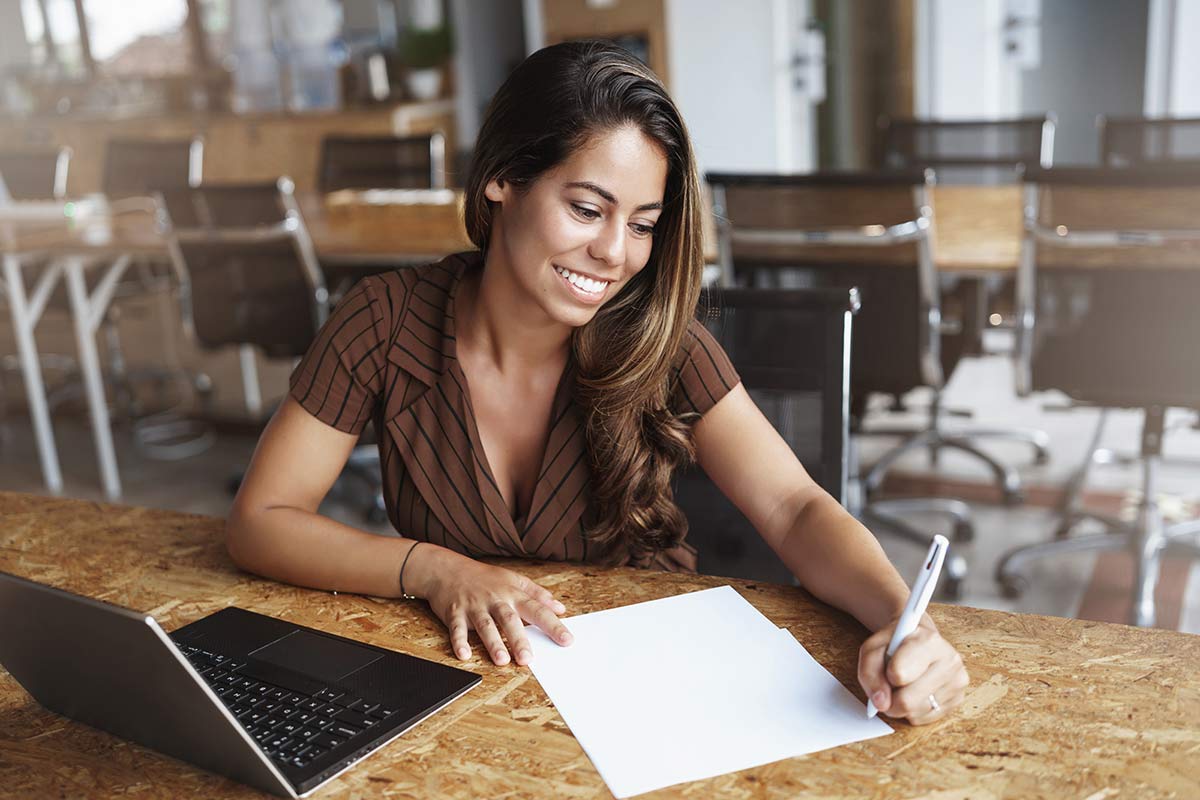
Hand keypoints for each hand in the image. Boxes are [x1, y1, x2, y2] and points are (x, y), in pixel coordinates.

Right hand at [421, 549, 573, 666]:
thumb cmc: (483, 578)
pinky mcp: (454, 612)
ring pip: (485, 625)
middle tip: (528, 659)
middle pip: (509, 620)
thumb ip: (537, 594)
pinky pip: (456, 628)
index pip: (536, 609)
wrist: (447, 568)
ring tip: (502, 660)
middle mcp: (495, 599)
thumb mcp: (513, 579)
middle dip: (519, 639)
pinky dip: (459, 641)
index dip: (552, 625)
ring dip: (493, 642)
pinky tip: (464, 654)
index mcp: (512, 593)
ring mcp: (474, 606)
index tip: (567, 640)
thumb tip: (560, 608)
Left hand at [857, 613, 967, 724]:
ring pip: (915, 712)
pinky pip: (924, 719)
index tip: (888, 667)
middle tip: (890, 683)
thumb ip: (870, 673)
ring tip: (905, 684)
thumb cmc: (895, 644)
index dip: (886, 675)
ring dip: (901, 705)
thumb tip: (881, 703)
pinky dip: (913, 711)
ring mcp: (957, 681)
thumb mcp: (873, 648)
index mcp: (929, 641)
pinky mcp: (958, 699)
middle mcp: (950, 661)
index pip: (899, 674)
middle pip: (907, 701)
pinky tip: (916, 692)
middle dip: (890, 698)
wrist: (919, 639)